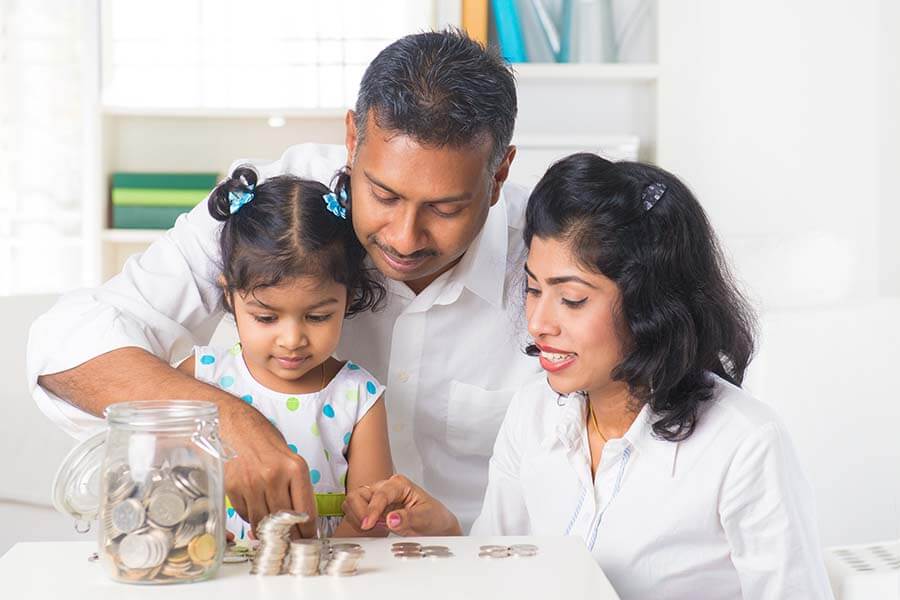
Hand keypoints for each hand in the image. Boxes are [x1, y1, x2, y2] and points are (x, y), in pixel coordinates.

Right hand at [219, 399, 317, 537]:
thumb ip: (297, 490)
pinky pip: (245, 515)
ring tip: (273, 531)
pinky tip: (255, 508)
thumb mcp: (292, 461)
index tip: (308, 539)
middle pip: (285, 522)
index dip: (308, 531)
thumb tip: (300, 523)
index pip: (306, 512)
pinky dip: (251, 517)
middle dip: (290, 536)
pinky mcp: (233, 487)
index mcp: (295, 469)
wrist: (238, 426)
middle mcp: (274, 476)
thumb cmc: (268, 444)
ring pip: (263, 522)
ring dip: (269, 531)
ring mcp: (251, 483)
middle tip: (292, 542)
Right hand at [342, 475, 461, 536]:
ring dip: (357, 517)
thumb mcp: (425, 518)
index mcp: (399, 485)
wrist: (436, 526)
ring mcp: (377, 498)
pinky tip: (372, 529)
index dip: (372, 510)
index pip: (379, 495)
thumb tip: (391, 519)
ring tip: (374, 528)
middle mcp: (385, 488)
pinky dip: (357, 522)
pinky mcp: (373, 509)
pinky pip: (355, 513)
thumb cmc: (434, 517)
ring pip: (352, 502)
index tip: (368, 524)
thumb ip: (408, 518)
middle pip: (358, 494)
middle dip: (360, 512)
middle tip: (369, 528)